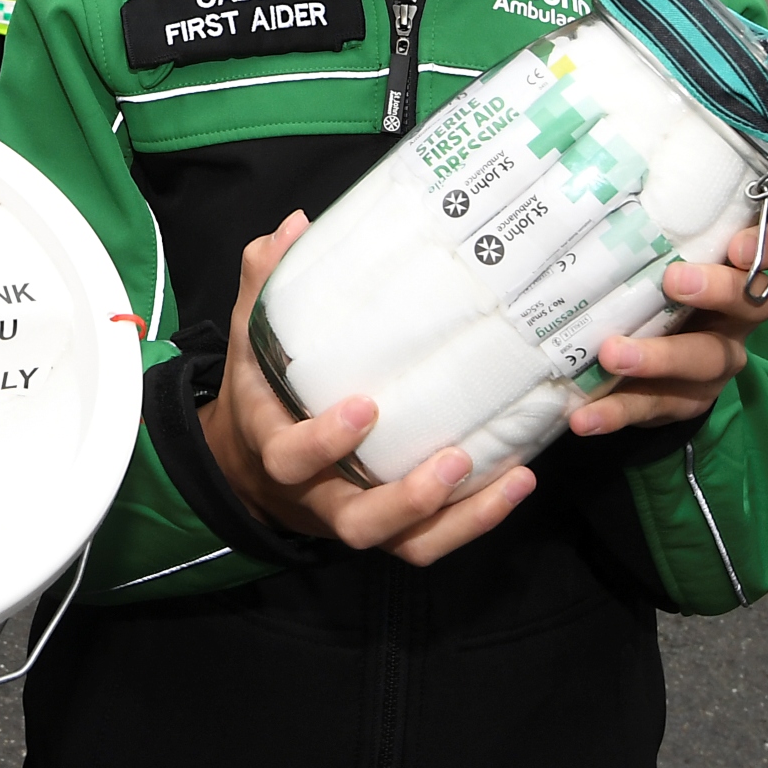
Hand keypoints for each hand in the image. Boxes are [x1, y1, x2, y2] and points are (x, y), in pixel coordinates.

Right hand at [196, 214, 540, 567]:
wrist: (252, 465)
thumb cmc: (263, 390)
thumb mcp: (251, 338)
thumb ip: (268, 282)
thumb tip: (296, 224)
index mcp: (276, 444)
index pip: (290, 458)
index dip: (324, 443)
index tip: (364, 408)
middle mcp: (317, 493)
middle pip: (357, 522)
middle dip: (406, 498)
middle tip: (454, 457)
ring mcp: (355, 514)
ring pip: (403, 543)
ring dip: (457, 518)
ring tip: (506, 475)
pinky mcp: (389, 526)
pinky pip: (429, 543)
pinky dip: (475, 522)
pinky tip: (516, 483)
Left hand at [564, 220, 767, 437]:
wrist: (662, 358)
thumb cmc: (657, 277)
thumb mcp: (664, 242)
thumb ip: (656, 211)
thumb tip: (609, 144)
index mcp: (742, 273)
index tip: (740, 246)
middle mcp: (737, 319)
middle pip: (747, 307)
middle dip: (713, 293)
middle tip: (674, 281)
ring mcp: (714, 365)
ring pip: (701, 364)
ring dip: (657, 360)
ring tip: (613, 355)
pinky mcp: (683, 401)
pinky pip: (656, 409)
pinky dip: (618, 412)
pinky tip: (585, 416)